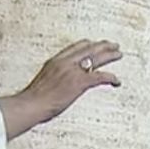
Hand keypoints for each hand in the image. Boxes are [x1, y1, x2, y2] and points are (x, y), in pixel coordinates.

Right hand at [0, 39, 122, 138]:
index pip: (75, 47)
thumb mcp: (42, 83)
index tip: (95, 44)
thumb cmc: (32, 100)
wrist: (30, 104)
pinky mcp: (79, 83)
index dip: (88, 44)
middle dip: (102, 45)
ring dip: (110, 55)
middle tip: (113, 45)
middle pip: (88, 48)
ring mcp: (73, 71)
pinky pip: (99, 77)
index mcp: (55, 61)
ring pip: (96, 58)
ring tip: (119, 54)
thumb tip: (56, 86)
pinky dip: (110, 78)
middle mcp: (65, 62)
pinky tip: (117, 81)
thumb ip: (52, 80)